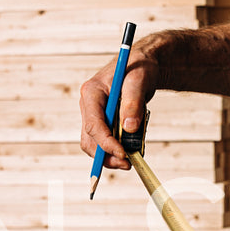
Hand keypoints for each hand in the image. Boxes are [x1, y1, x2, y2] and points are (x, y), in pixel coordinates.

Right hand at [79, 38, 157, 170]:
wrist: (141, 66)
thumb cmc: (139, 68)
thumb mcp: (139, 80)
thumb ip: (133, 102)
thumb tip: (129, 128)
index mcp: (91, 92)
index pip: (93, 125)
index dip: (106, 143)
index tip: (123, 154)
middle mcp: (88, 105)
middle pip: (89, 139)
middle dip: (106, 155)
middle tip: (127, 164)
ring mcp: (93, 114)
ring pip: (94, 144)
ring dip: (110, 156)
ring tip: (130, 161)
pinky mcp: (102, 121)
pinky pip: (104, 141)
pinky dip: (116, 150)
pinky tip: (131, 150)